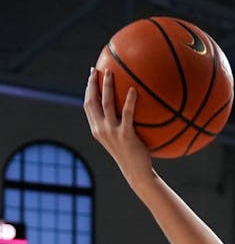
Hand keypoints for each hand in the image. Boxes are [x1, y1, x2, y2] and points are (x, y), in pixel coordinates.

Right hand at [83, 68, 152, 188]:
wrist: (137, 173)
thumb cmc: (132, 156)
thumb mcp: (120, 139)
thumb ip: (117, 124)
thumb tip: (125, 107)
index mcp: (97, 130)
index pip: (88, 106)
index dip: (88, 89)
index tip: (92, 75)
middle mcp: (101, 130)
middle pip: (92, 101)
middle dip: (93, 83)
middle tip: (98, 69)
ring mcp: (112, 133)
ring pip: (106, 103)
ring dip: (107, 86)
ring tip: (112, 73)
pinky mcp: (125, 135)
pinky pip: (127, 114)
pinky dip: (129, 101)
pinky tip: (133, 90)